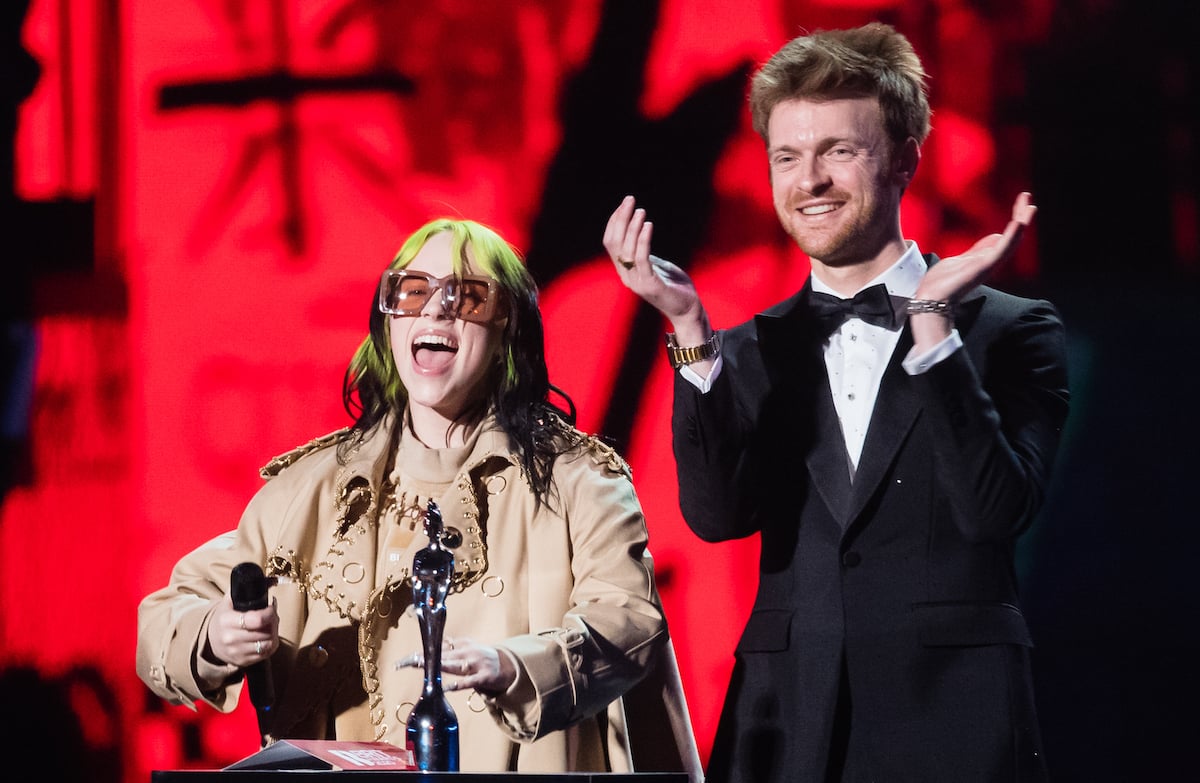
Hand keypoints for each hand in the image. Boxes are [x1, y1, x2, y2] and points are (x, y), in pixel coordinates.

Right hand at [207, 594, 278, 667]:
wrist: (210, 640)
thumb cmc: (224, 617)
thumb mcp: (230, 600)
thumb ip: (247, 587)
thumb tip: (273, 580)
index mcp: (227, 621)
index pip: (257, 620)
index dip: (270, 612)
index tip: (271, 606)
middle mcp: (231, 638)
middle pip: (265, 631)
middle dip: (274, 621)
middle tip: (272, 615)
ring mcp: (237, 652)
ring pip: (268, 643)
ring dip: (274, 633)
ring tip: (270, 625)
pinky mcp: (242, 662)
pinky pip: (266, 654)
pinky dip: (271, 644)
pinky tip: (268, 636)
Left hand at [395, 636, 516, 695]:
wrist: (508, 665)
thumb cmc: (483, 658)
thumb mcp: (468, 648)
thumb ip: (452, 647)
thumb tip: (434, 644)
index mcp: (463, 644)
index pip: (440, 647)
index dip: (423, 652)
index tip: (407, 658)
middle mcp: (469, 652)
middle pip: (444, 655)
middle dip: (426, 658)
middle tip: (409, 661)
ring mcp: (477, 664)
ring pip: (455, 665)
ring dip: (439, 666)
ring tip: (423, 667)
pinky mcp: (485, 677)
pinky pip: (469, 682)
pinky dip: (458, 684)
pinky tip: (447, 687)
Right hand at [603, 196, 710, 344]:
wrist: (687, 309)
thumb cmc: (673, 286)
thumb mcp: (655, 265)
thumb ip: (644, 252)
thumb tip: (640, 230)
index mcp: (625, 270)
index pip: (610, 243)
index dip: (614, 222)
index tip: (624, 204)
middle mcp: (626, 276)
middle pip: (615, 243)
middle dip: (620, 219)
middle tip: (630, 200)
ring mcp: (637, 281)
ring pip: (626, 250)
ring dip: (632, 227)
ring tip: (641, 211)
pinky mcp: (650, 284)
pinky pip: (642, 259)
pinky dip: (643, 240)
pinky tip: (648, 225)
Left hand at [914, 191, 1037, 302]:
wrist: (932, 298)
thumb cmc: (942, 282)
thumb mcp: (961, 259)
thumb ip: (978, 249)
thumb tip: (996, 237)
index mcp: (985, 258)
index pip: (1005, 235)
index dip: (1015, 218)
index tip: (1022, 202)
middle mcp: (991, 260)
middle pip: (1012, 235)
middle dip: (1020, 215)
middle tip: (1026, 196)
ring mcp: (989, 263)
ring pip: (1012, 240)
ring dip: (1022, 222)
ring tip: (1030, 206)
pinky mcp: (985, 266)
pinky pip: (1003, 249)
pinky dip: (1012, 236)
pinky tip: (1019, 222)